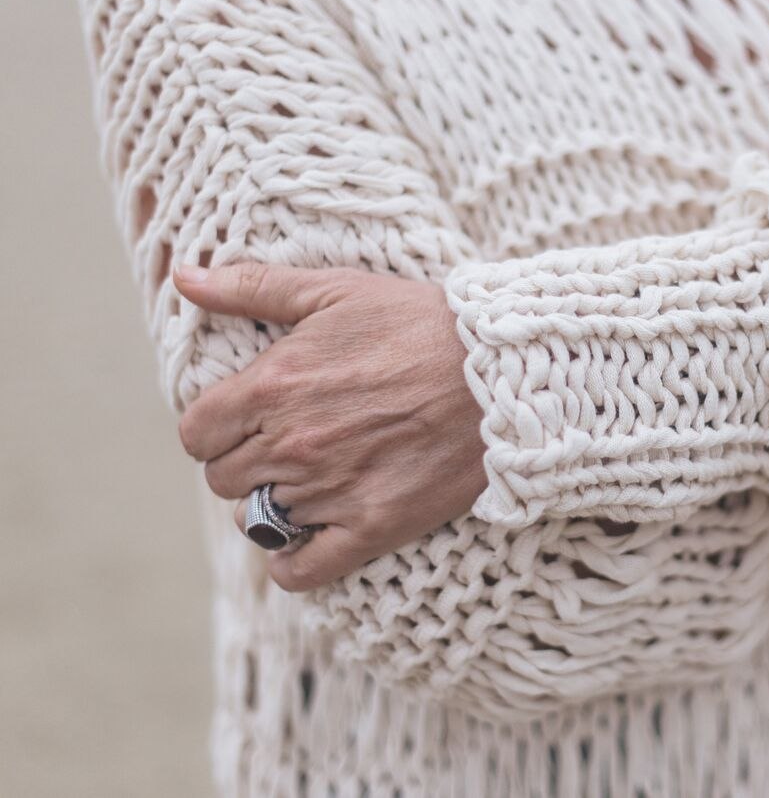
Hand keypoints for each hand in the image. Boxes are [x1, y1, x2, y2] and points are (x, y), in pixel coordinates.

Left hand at [172, 262, 487, 591]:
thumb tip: (185, 278)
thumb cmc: (421, 323)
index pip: (196, 434)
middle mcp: (291, 444)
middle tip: (286, 447)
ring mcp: (330, 490)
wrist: (502, 371)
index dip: (217, 429)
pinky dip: (292, 563)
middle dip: (246, 463)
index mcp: (272, 386)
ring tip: (311, 482)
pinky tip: (307, 540)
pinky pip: (300, 570)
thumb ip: (254, 287)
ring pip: (259, 520)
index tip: (246, 422)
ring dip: (276, 503)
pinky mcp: (371, 527)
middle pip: (223, 479)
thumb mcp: (337, 289)